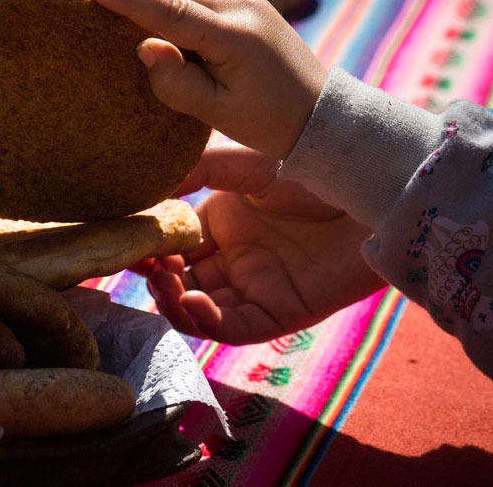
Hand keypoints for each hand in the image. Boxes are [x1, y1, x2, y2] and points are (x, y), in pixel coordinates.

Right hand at [91, 0, 327, 160]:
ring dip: (171, 23)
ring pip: (191, 4)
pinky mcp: (255, 9)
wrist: (322, 116)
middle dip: (148, 18)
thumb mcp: (217, 111)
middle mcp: (244, 7)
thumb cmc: (270, 122)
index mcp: (234, 34)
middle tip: (118, 41)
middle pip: (177, 4)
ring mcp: (252, 4)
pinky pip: (208, 10)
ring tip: (167, 59)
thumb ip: (176, 82)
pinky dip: (190, 25)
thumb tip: (144, 47)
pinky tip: (189, 52)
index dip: (130, 1)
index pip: (170, 11)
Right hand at [131, 141, 386, 344]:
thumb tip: (145, 188)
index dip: (149, 248)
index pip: (173, 245)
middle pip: (181, 282)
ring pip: (201, 312)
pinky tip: (192, 302)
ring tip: (164, 284)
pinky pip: (235, 328)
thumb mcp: (243, 164)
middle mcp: (235, 259)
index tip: (126, 242)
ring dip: (175, 304)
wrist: (365, 187)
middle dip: (156, 279)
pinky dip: (209, 322)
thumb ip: (196, 171)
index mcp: (222, 222)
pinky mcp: (281, 312)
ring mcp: (256, 288)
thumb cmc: (310, 165)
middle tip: (142, 266)